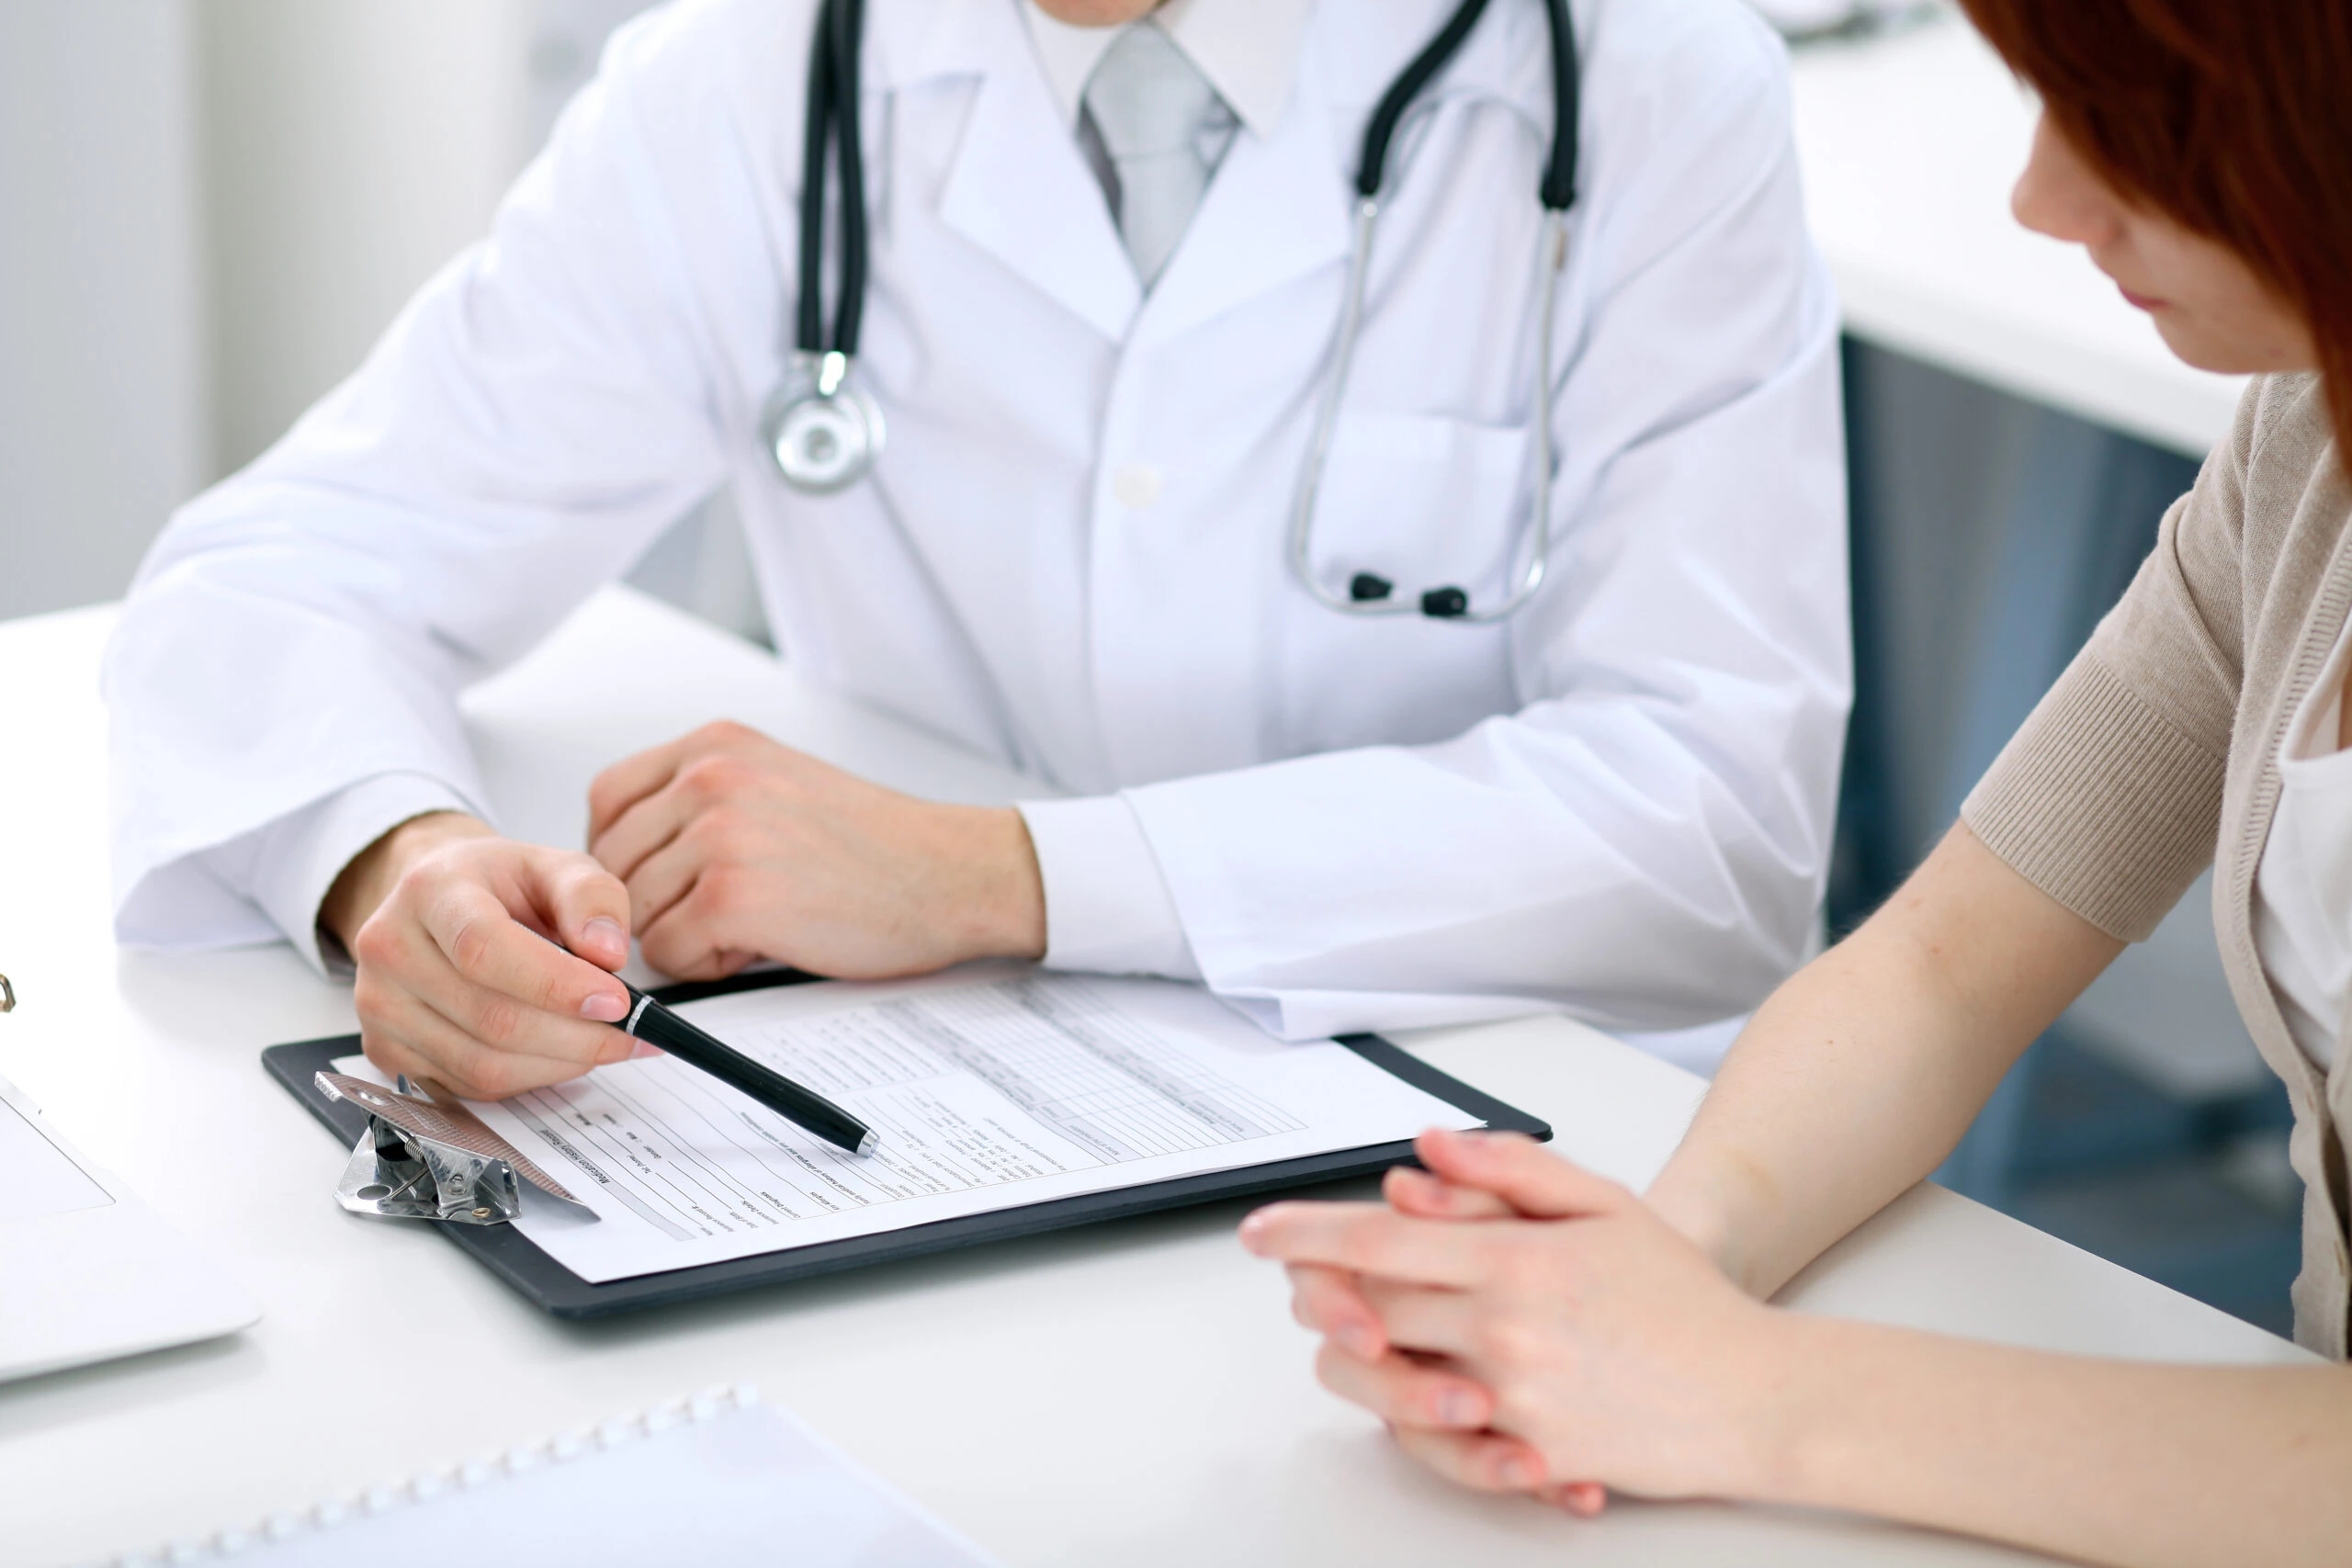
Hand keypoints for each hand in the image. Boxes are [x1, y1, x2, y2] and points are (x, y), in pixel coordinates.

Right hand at [322, 812, 642, 1098]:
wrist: (439, 902)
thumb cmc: (500, 886)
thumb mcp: (555, 866)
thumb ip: (592, 897)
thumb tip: (608, 953)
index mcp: (430, 890)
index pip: (485, 948)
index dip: (556, 984)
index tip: (616, 1001)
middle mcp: (391, 948)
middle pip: (491, 1018)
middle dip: (577, 1036)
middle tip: (630, 1033)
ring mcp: (380, 1005)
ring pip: (483, 1065)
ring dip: (559, 1063)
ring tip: (602, 1042)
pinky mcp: (386, 1050)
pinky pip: (470, 1087)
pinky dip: (529, 1078)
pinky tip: (558, 1052)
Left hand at [585, 721, 1045, 981]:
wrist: (948, 874)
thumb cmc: (875, 844)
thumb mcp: (775, 782)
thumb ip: (701, 799)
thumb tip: (626, 857)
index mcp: (716, 746)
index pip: (607, 799)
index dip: (624, 852)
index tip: (660, 877)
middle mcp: (710, 778)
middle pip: (613, 862)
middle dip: (654, 901)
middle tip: (719, 913)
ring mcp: (718, 836)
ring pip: (634, 913)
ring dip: (683, 934)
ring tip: (751, 925)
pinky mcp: (731, 898)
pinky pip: (667, 952)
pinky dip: (706, 965)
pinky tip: (760, 946)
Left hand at [1241, 1130, 1785, 1508]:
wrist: (1757, 1397)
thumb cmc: (1684, 1301)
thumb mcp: (1604, 1206)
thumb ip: (1507, 1172)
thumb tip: (1427, 1149)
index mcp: (1515, 1259)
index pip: (1378, 1241)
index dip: (1305, 1232)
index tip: (1258, 1231)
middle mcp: (1503, 1330)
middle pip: (1364, 1313)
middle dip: (1323, 1294)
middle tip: (1316, 1280)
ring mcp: (1510, 1401)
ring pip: (1383, 1383)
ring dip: (1362, 1357)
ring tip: (1376, 1336)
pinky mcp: (1525, 1455)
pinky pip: (1435, 1445)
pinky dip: (1419, 1420)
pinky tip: (1436, 1393)